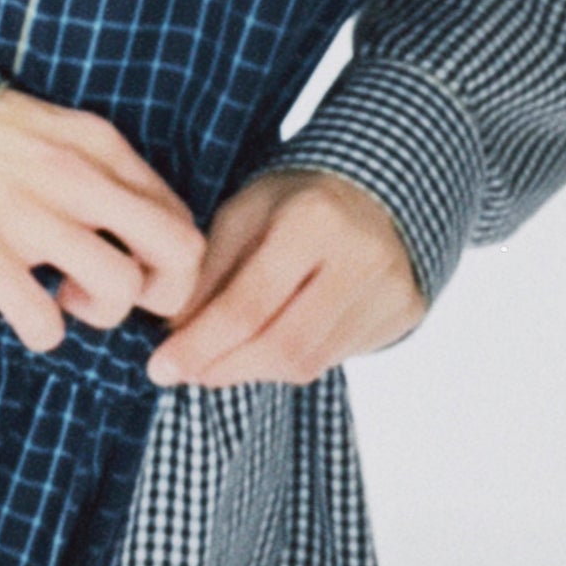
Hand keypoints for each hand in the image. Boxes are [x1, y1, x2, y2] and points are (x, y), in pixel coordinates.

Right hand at [0, 85, 205, 354]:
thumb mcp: (53, 129)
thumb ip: (98, 170)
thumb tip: (135, 231)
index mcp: (98, 144)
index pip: (182, 217)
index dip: (172, 264)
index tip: (137, 271)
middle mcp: (77, 177)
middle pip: (177, 252)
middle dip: (161, 294)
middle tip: (120, 295)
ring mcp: (30, 213)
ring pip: (120, 289)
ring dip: (100, 313)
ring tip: (64, 297)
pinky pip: (44, 322)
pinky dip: (44, 334)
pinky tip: (25, 313)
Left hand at [145, 167, 427, 388]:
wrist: (374, 192)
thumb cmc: (294, 202)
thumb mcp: (240, 216)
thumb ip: (208, 275)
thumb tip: (174, 338)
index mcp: (314, 219)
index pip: (250, 304)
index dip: (201, 344)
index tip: (161, 367)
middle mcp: (362, 259)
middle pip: (283, 346)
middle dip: (224, 368)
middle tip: (185, 373)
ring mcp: (391, 291)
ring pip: (309, 363)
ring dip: (252, 370)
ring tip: (219, 359)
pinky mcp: (404, 315)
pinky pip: (333, 360)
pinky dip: (288, 363)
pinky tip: (266, 347)